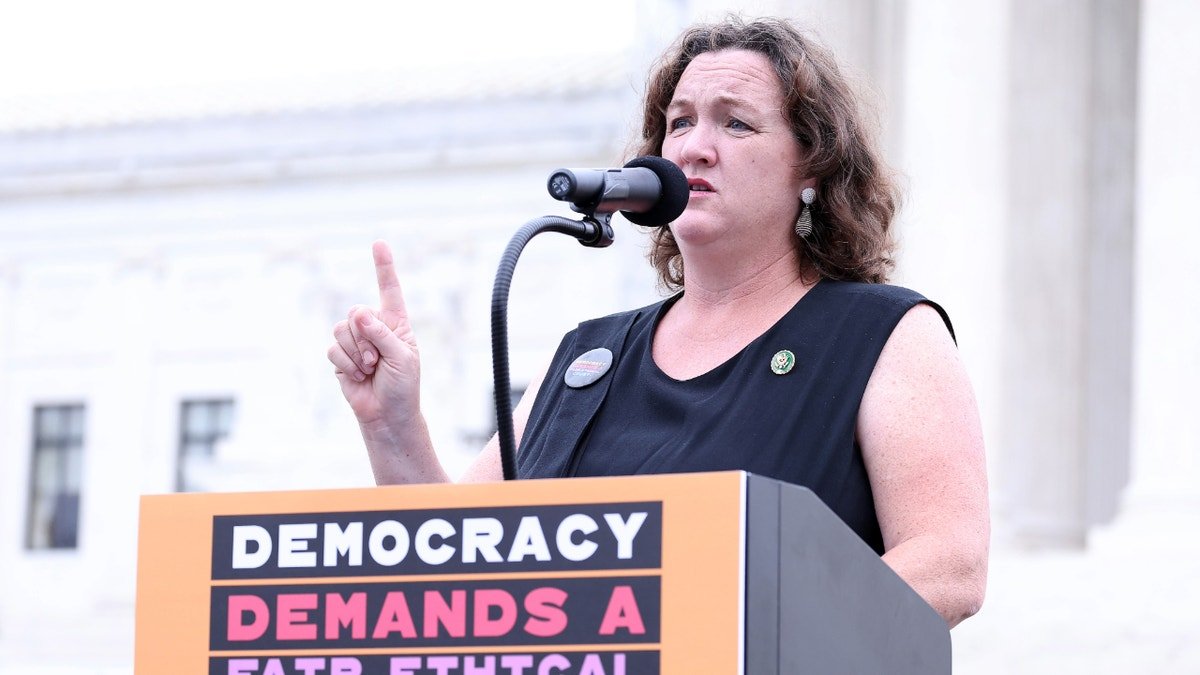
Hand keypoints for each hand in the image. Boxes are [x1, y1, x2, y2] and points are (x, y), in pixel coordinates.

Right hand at [328, 241, 421, 428]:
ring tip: (369, 369)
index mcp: (396, 323)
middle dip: (365, 338)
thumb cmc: (403, 386)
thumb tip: (359, 314)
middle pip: (357, 312)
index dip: (383, 267)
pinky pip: (333, 349)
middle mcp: (374, 327)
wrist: (387, 413)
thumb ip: (382, 334)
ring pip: (341, 329)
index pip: (389, 290)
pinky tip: (357, 375)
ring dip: (355, 353)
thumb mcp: (402, 358)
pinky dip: (346, 364)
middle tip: (377, 360)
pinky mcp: (340, 356)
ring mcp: (355, 340)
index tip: (379, 243)